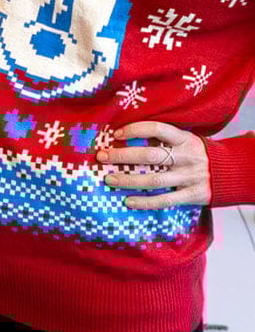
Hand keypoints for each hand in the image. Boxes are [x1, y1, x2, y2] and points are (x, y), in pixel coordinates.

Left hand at [96, 121, 210, 208]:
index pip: (157, 129)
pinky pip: (165, 200)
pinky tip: (127, 201)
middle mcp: (187, 157)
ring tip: (109, 179)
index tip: (116, 134)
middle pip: (150, 156)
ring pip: (154, 180)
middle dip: (123, 156)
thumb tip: (124, 136)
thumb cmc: (197, 154)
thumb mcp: (185, 140)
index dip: (135, 129)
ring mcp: (190, 177)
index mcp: (184, 139)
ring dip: (128, 180)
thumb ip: (163, 139)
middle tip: (102, 157)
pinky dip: (145, 202)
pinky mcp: (193, 195)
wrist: (231, 172)